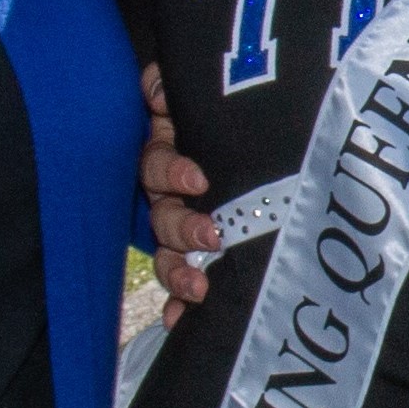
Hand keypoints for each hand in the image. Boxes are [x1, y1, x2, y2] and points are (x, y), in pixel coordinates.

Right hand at [141, 63, 220, 323]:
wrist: (250, 125)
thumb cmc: (227, 112)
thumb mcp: (200, 97)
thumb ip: (168, 88)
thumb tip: (158, 90)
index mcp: (166, 154)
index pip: (158, 165)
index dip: (172, 172)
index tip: (199, 180)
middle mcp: (166, 193)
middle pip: (163, 215)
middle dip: (184, 228)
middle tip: (213, 235)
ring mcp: (178, 225)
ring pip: (167, 252)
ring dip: (179, 272)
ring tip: (199, 288)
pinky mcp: (193, 253)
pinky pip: (180, 281)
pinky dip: (178, 301)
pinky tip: (181, 319)